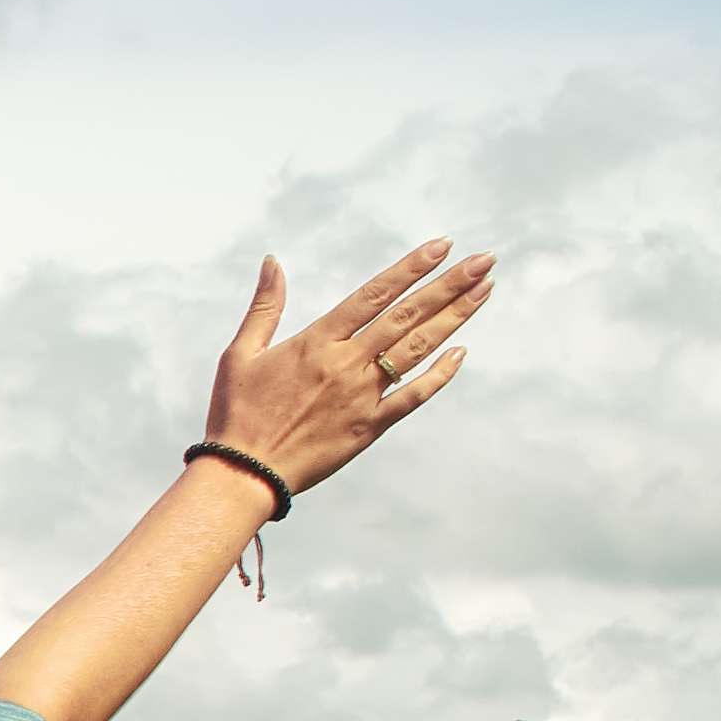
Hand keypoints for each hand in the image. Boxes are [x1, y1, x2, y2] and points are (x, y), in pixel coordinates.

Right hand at [203, 240, 495, 497]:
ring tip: (483, 291)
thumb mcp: (240, 354)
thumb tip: (273, 262)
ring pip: (418, 349)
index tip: (441, 247)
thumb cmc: (236, 413)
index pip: (373, 295)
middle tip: (482, 261)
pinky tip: (461, 352)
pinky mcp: (370, 426)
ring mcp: (363, 395)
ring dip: (454, 318)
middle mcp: (346, 364)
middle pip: (407, 316)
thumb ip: (264, 306)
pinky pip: (414, 396)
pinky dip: (439, 374)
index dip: (410, 268)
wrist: (244, 473)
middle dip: (449, 285)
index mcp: (316, 342)